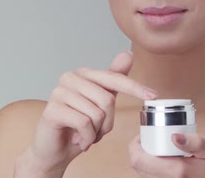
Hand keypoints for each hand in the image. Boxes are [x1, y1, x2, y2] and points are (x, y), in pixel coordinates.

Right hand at [17, 51, 157, 175]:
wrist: (53, 151)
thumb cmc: (77, 127)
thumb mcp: (101, 103)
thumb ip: (113, 79)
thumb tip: (127, 54)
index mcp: (83, 74)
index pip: (115, 78)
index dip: (135, 88)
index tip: (153, 95)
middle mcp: (69, 78)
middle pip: (107, 99)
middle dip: (107, 123)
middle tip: (96, 131)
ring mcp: (58, 92)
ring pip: (96, 114)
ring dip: (96, 133)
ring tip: (85, 135)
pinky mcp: (52, 109)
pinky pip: (84, 123)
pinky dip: (86, 138)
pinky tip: (78, 140)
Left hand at [128, 133, 204, 177]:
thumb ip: (195, 143)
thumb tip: (173, 135)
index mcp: (177, 172)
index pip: (138, 160)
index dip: (134, 145)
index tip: (143, 134)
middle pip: (138, 167)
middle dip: (139, 151)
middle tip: (151, 138)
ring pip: (145, 173)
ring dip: (147, 160)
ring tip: (160, 148)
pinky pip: (155, 177)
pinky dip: (154, 167)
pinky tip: (166, 159)